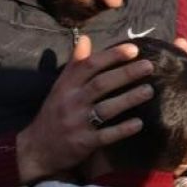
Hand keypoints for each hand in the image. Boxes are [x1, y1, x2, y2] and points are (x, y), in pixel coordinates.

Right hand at [16, 36, 154, 182]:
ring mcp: (77, 123)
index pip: (90, 65)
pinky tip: (138, 123)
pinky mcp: (83, 143)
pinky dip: (122, 129)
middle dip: (126, 74)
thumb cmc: (54, 113)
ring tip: (149, 91)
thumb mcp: (60, 87)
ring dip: (128, 99)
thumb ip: (74, 64)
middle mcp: (71, 101)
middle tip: (149, 66)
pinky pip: (105, 135)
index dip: (112, 56)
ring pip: (106, 108)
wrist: (37, 148)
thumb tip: (85, 38)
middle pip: (101, 84)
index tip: (134, 49)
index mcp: (66, 85)